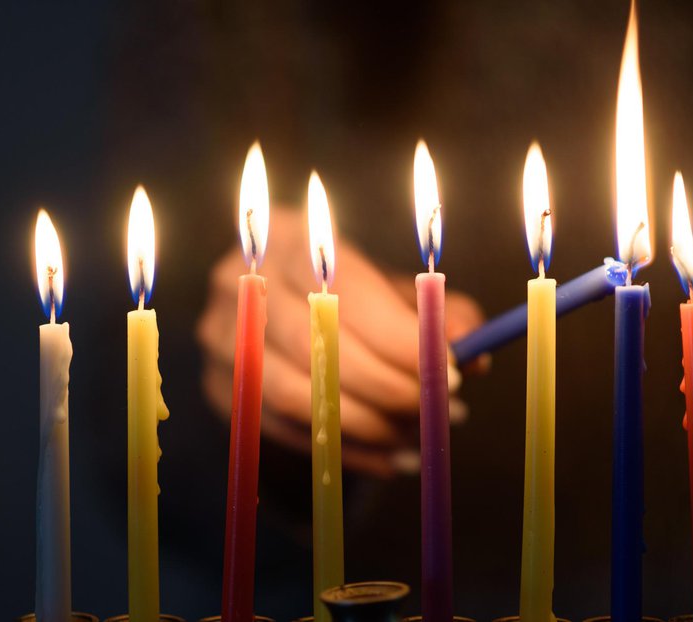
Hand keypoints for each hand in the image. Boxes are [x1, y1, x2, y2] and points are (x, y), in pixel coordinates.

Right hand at [197, 207, 485, 476]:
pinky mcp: (219, 386)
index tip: (449, 370)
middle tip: (436, 408)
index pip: (342, 289)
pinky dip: (341, 450)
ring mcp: (220, 337)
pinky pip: (283, 429)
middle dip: (385, 384)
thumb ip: (436, 312)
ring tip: (415, 437)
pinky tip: (389, 457)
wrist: (277, 306)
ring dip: (364, 424)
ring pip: (293, 393)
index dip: (396, 336)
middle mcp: (238, 281)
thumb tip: (474, 350)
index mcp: (287, 236)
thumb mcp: (393, 290)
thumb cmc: (348, 294)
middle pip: (314, 342)